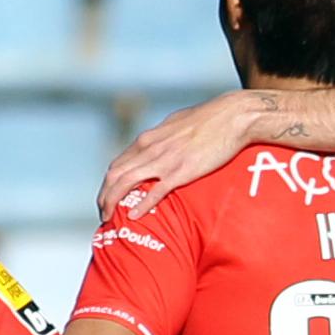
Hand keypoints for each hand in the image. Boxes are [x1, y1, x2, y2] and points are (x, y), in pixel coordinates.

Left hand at [101, 92, 270, 217]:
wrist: (231, 117)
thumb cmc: (208, 119)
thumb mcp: (176, 124)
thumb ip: (163, 137)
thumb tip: (159, 143)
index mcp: (147, 139)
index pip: (117, 164)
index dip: (107, 184)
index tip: (107, 198)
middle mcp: (149, 148)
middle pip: (114, 175)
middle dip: (103, 197)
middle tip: (102, 213)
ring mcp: (164, 160)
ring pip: (126, 183)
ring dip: (112, 202)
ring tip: (108, 218)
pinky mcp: (181, 171)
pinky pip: (155, 191)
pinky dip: (141, 205)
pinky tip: (133, 216)